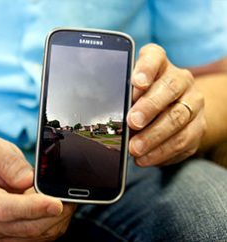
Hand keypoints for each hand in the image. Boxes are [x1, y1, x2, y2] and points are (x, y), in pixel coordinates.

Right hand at [0, 138, 75, 241]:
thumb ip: (9, 162)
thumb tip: (27, 179)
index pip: (5, 209)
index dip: (32, 208)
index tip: (55, 203)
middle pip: (27, 226)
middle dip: (53, 213)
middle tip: (69, 196)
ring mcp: (1, 233)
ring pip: (39, 234)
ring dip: (58, 218)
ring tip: (63, 198)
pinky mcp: (15, 239)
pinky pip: (43, 237)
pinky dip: (55, 222)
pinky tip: (57, 207)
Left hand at [127, 44, 206, 165]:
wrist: (176, 108)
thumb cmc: (143, 98)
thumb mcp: (131, 93)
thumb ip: (124, 97)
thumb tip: (113, 115)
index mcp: (161, 64)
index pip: (155, 57)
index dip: (146, 69)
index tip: (136, 82)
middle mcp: (181, 80)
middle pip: (170, 88)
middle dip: (149, 107)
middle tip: (132, 122)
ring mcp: (193, 103)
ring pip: (178, 118)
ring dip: (154, 136)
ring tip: (135, 148)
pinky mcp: (198, 126)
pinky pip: (184, 141)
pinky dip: (162, 152)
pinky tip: (145, 158)